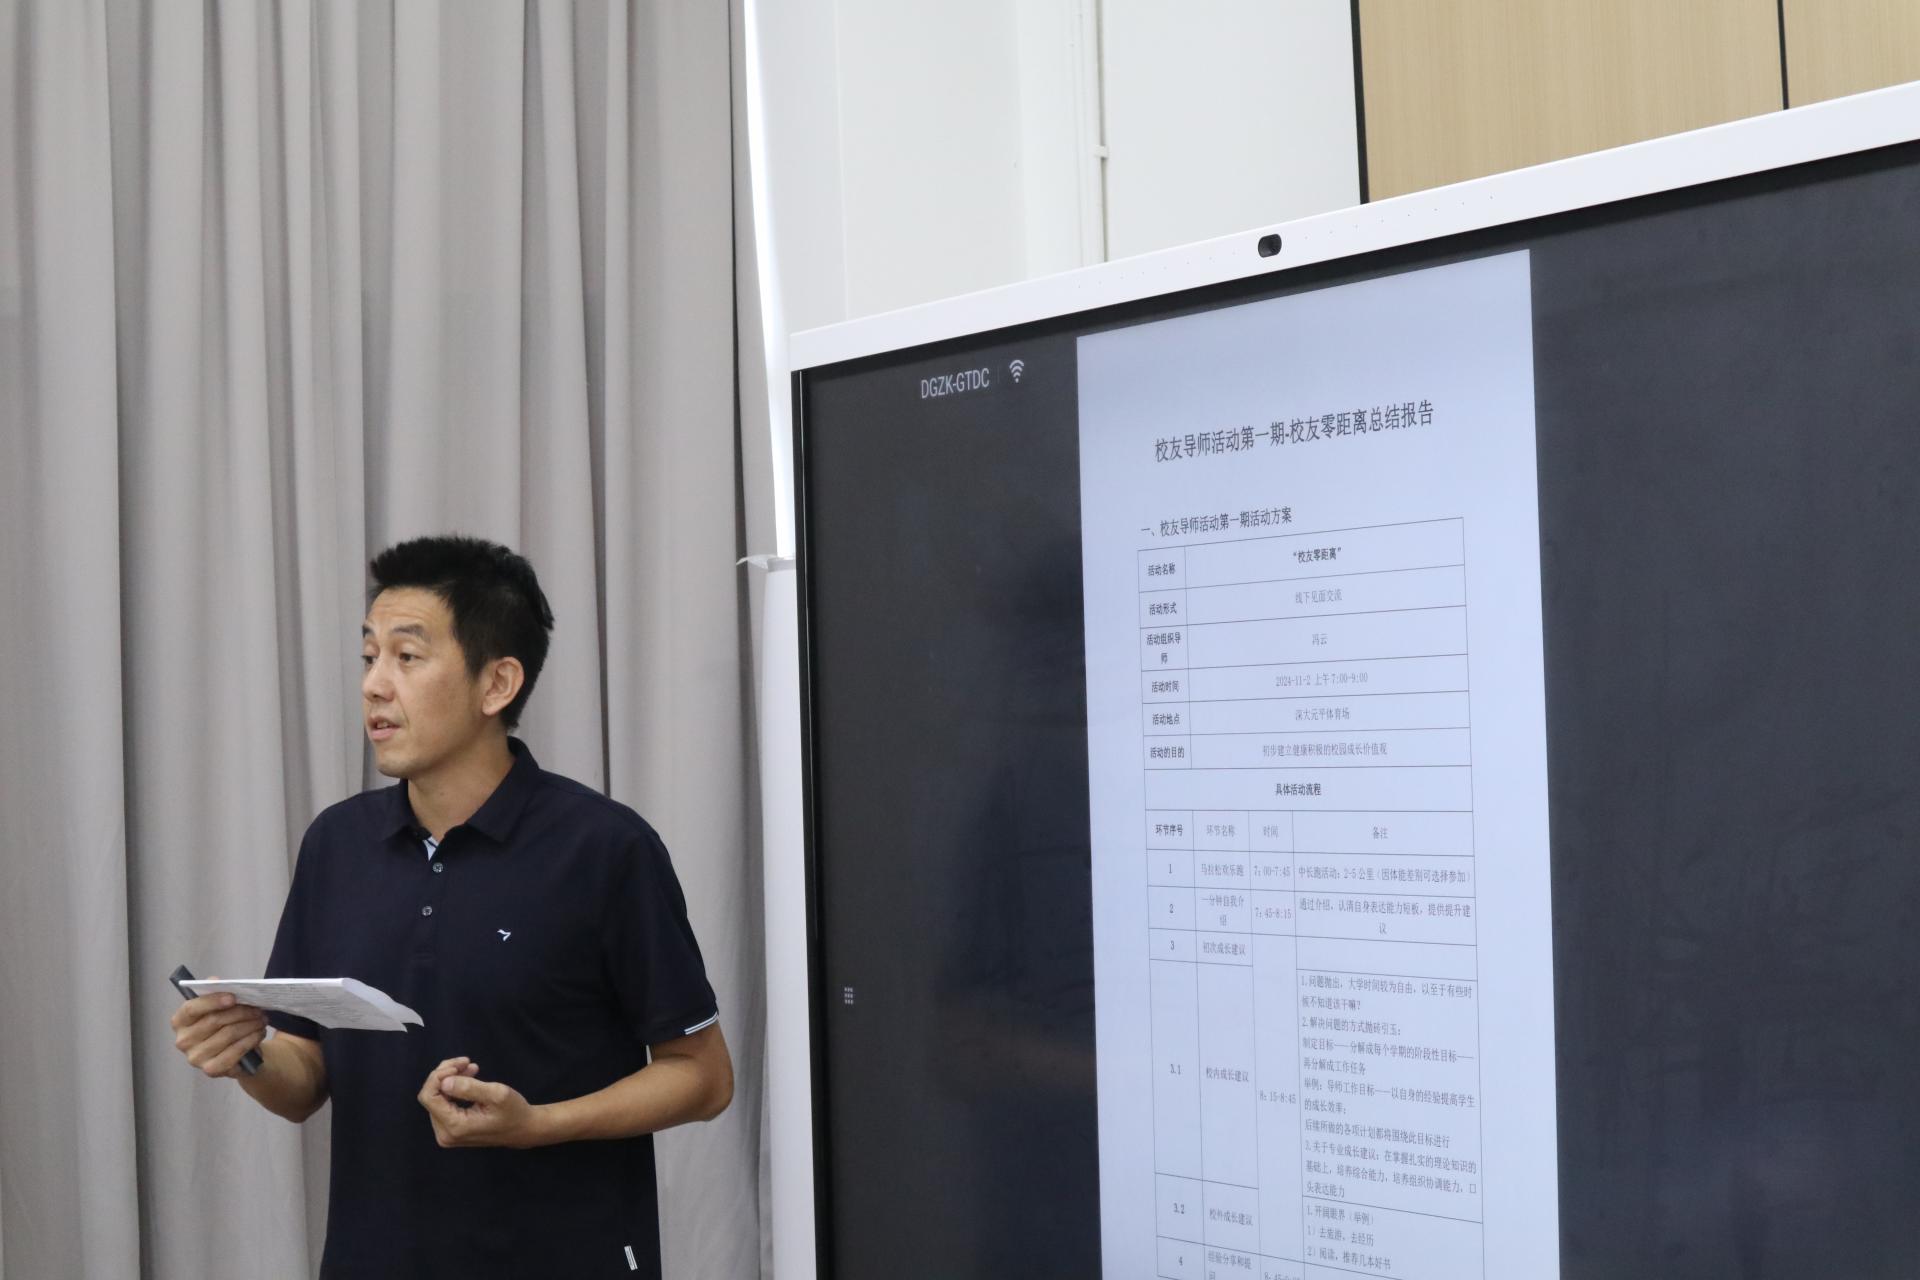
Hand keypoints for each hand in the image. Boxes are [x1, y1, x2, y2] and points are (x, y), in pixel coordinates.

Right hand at [169, 978, 268, 1078]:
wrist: (236, 1053)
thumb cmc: (225, 1024)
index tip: (233, 997)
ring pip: (228, 1035)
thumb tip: (214, 980)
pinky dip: (250, 1040)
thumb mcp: (220, 1007)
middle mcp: (183, 1041)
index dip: (212, 1001)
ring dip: (249, 1025)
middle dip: (240, 1012)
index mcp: (180, 1021)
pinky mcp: (210, 1070)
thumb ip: (215, 993)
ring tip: (262, 1019)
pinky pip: (234, 1052)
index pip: (191, 1009)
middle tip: (258, 1008)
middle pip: (214, 1021)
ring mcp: (195, 1057)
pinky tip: (259, 1033)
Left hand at [417, 1057, 544, 1148]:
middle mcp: (444, 1134)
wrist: (523, 1129)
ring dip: (450, 1078)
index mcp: (454, 1127)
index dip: (438, 1076)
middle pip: (430, 1096)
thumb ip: (469, 1087)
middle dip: (446, 1074)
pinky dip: (453, 1087)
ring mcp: (446, 1133)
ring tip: (471, 1067)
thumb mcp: (497, 1094)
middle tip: (467, 1061)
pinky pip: (443, 1103)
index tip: (460, 1065)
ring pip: (435, 1098)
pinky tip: (468, 1077)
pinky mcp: (450, 1130)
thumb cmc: (513, 1111)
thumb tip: (444, 1082)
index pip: (429, 1097)